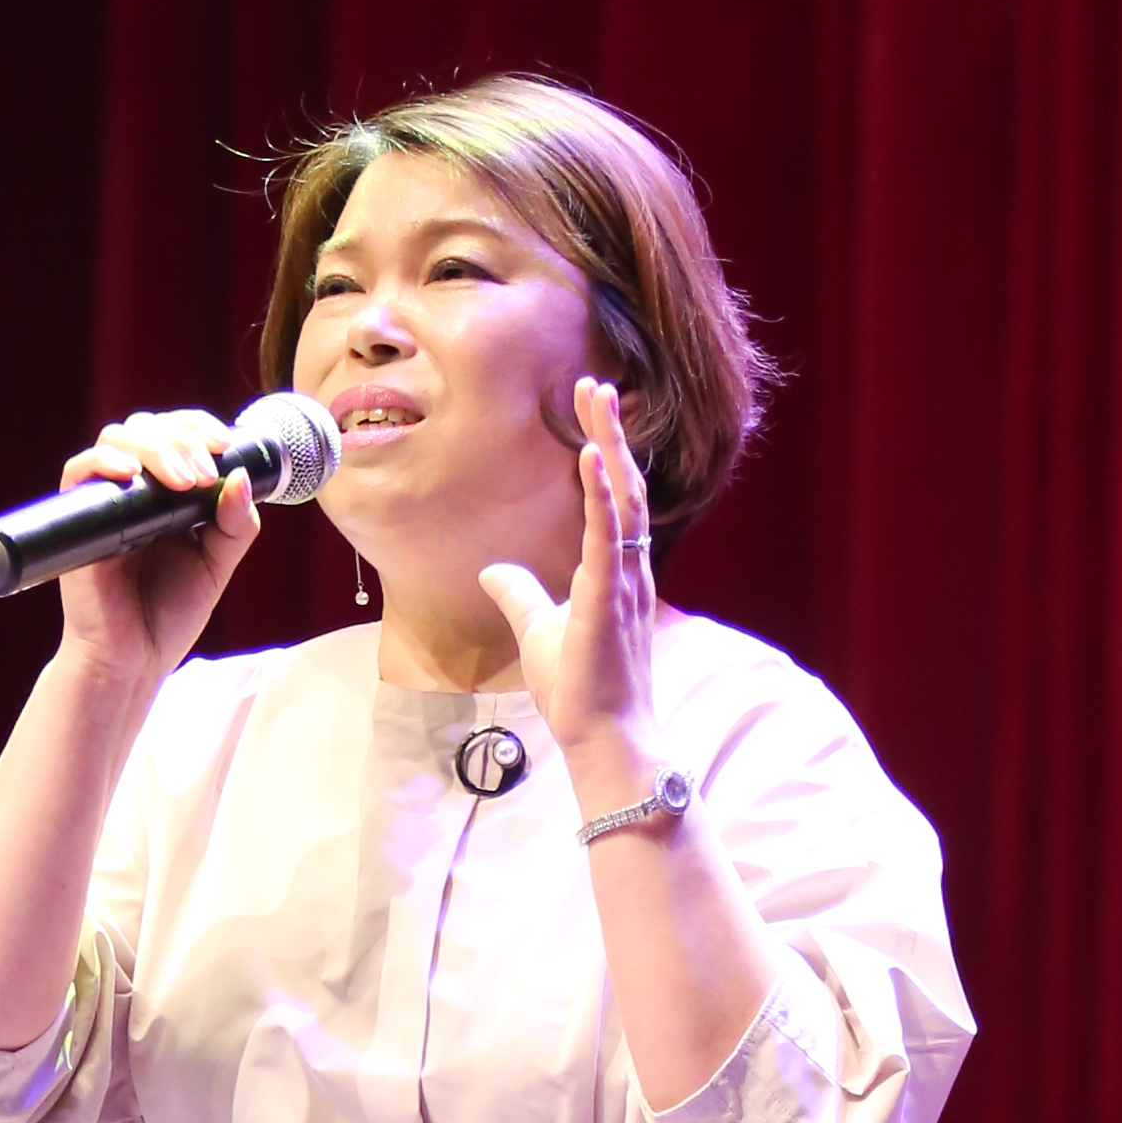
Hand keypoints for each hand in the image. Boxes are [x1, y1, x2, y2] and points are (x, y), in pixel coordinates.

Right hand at [45, 405, 258, 687]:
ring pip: (117, 439)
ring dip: (154, 448)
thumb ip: (236, 524)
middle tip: (204, 472)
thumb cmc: (169, 614)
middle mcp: (134, 489)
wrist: (132, 660)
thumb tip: (242, 476)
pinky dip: (103, 463)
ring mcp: (105, 500)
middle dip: (182, 438)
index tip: (224, 444)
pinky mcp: (77, 519)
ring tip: (182, 481)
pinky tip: (131, 476)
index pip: (177, 433)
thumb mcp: (217, 564)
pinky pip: (77, 472)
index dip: (199, 426)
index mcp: (168, 493)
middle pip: (148, 426)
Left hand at [481, 379, 660, 767]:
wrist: (604, 738)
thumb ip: (520, 595)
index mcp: (615, 572)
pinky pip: (609, 539)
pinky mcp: (609, 601)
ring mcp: (623, 583)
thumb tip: (493, 570)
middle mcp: (628, 569)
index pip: (614, 499)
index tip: (591, 409)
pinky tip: (592, 458)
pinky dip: (602, 496)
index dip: (605, 451)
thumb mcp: (539, 631)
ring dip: (610, 446)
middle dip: (611, 432)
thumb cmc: (581, 690)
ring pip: (624, 500)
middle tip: (597, 384)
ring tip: (599, 400)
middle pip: (625, 485)